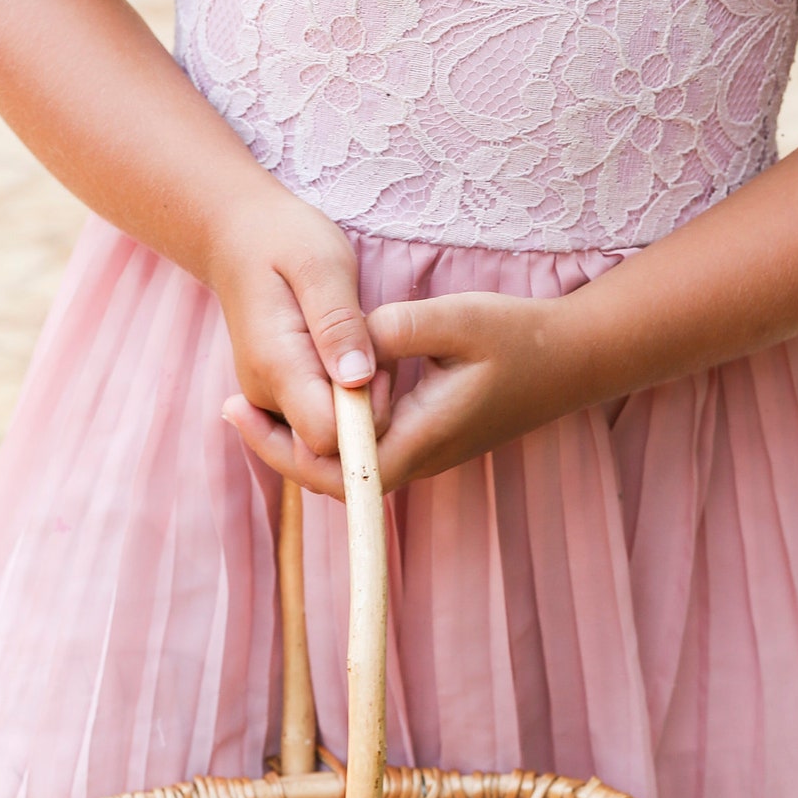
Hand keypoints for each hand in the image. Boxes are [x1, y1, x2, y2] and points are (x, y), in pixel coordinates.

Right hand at [207, 193, 389, 484]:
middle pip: (327, 450)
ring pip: (327, 441)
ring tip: (363, 352)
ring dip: (358, 411)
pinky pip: (321, 426)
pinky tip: (352, 364)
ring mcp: (269, 402)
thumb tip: (357, 379)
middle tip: (379, 359)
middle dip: (366, 419)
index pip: (326, 437)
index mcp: (276, 366)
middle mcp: (267, 396)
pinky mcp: (279, 400)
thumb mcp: (320, 263)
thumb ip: (339, 322)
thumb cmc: (284, 239)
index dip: (365, 416)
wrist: (238, 236)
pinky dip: (345, 406)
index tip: (383, 368)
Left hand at [226, 287, 588, 496]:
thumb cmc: (518, 338)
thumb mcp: (455, 319)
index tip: (239, 411)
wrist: (569, 359)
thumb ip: (393, 332)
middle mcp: (415, 461)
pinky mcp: (420, 440)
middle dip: (277, 446)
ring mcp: (418, 455)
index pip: (332, 469)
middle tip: (228, 406)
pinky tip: (301, 396)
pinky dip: (325, 430)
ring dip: (298, 440)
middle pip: (327, 478)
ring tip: (249, 403)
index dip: (281, 446)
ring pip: (341, 467)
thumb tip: (340, 346)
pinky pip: (359, 450)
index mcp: (417, 441)